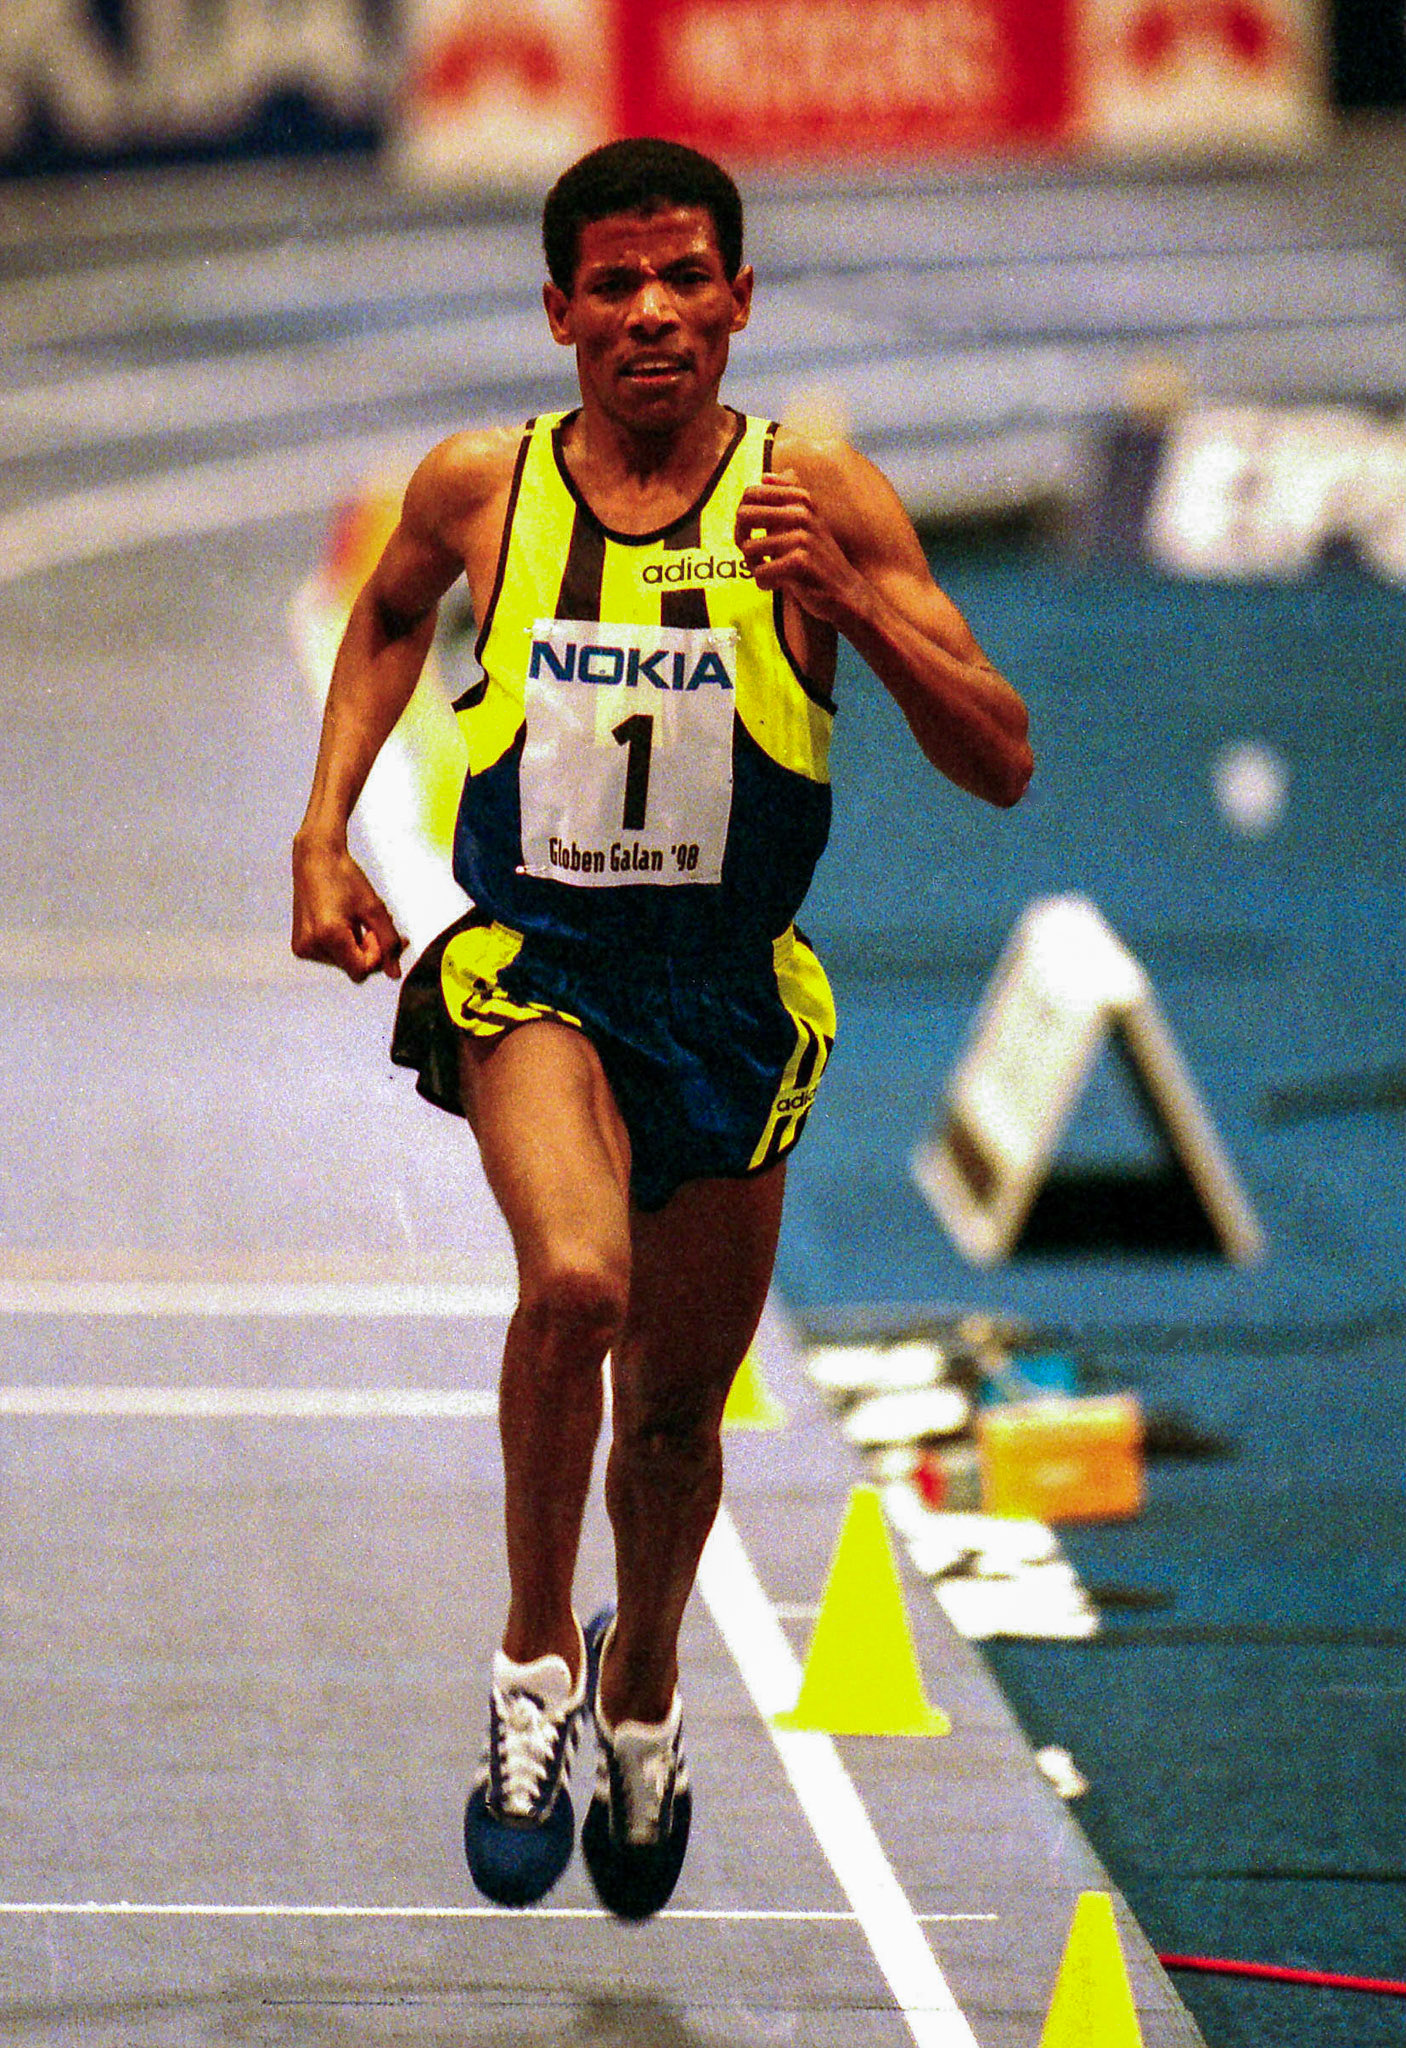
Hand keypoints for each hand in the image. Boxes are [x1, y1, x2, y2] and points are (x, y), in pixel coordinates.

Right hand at [291, 833, 404, 982]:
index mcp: (328, 936)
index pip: (362, 970)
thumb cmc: (346, 878)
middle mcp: (310, 946)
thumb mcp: (374, 909)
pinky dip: (344, 944)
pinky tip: (346, 923)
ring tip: (360, 920)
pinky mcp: (300, 945)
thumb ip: (389, 943)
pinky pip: (332, 957)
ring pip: (344, 964)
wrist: (316, 858)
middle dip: (370, 951)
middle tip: (378, 926)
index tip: (380, 931)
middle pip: (353, 969)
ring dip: (358, 947)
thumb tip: (394, 975)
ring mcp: (302, 947)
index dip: (378, 955)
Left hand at [735, 470, 861, 626]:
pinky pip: (760, 572)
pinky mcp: (799, 561)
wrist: (846, 592)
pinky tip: (781, 584)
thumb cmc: (819, 559)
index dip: (743, 517)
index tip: (752, 534)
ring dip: (755, 567)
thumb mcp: (808, 523)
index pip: (751, 493)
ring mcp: (800, 536)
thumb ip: (788, 498)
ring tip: (773, 573)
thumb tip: (766, 475)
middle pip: (744, 515)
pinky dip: (766, 583)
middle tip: (756, 556)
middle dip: (742, 539)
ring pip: (748, 548)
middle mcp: (801, 513)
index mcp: (800, 500)